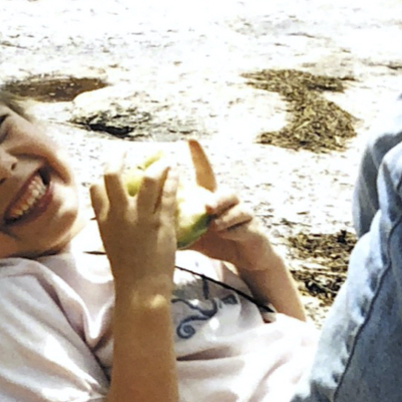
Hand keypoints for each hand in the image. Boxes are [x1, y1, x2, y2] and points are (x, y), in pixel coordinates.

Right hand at [91, 156, 178, 304]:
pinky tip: (176, 174)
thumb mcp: (111, 244)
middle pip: (113, 175)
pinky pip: (168, 194)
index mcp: (104, 220)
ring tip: (164, 161)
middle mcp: (120, 214)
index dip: (103, 177)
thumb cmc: (127, 270)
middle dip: (119, 157)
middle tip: (126, 151)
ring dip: (157, 166)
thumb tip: (114, 215)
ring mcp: (141, 217)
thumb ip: (111, 225)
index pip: (96, 188)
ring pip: (149, 179)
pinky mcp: (162, 222)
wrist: (141, 288)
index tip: (112, 171)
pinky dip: (173, 180)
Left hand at [183, 139, 279, 274]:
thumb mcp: (193, 235)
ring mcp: (243, 216)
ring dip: (225, 215)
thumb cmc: (216, 242)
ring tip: (213, 224)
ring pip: (238, 208)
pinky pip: (245, 226)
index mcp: (212, 200)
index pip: (205, 175)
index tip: (190, 140)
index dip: (199, 158)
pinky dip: (233, 230)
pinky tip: (224, 234)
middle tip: (206, 206)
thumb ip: (177, 226)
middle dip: (217, 197)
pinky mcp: (253, 230)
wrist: (244, 260)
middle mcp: (229, 204)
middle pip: (226, 191)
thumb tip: (148, 221)